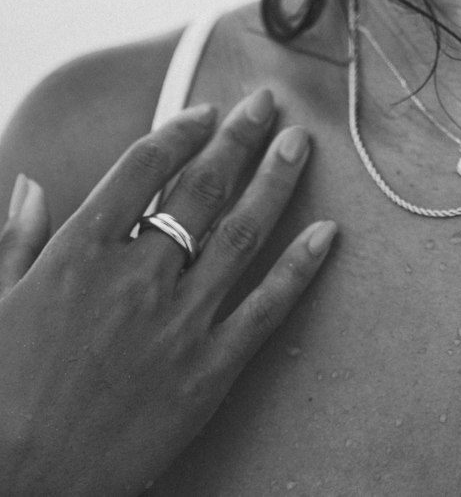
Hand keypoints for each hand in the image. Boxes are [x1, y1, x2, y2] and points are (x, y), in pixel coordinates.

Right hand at [0, 93, 336, 496]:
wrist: (23, 485)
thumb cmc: (1, 395)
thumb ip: (19, 238)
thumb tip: (32, 184)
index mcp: (80, 252)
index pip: (143, 166)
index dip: (181, 130)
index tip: (206, 111)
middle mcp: (137, 275)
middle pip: (202, 187)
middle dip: (239, 137)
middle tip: (268, 102)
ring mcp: (179, 321)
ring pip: (243, 232)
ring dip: (276, 180)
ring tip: (299, 143)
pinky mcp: (209, 370)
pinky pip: (267, 307)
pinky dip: (301, 266)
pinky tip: (328, 234)